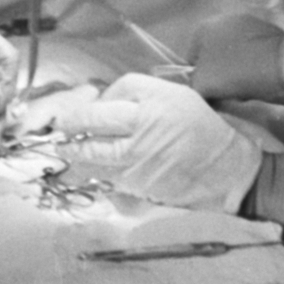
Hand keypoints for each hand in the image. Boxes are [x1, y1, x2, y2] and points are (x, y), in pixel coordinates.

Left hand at [51, 73, 263, 213]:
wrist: (224, 169)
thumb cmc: (199, 125)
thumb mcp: (171, 93)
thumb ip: (133, 92)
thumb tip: (100, 101)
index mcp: (146, 110)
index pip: (99, 109)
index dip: (78, 113)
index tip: (67, 117)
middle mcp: (137, 138)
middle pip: (90, 136)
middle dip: (69, 137)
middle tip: (59, 136)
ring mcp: (135, 167)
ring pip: (92, 163)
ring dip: (75, 159)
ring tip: (66, 154)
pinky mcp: (137, 191)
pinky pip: (107, 183)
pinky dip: (95, 177)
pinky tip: (90, 173)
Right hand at [191, 16, 283, 103]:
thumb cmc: (238, 72)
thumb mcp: (204, 84)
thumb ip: (192, 86)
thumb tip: (196, 88)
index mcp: (206, 26)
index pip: (192, 59)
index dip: (197, 80)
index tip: (207, 95)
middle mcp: (226, 20)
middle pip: (214, 58)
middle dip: (218, 77)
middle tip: (225, 94)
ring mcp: (251, 26)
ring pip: (234, 59)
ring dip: (236, 75)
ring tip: (244, 92)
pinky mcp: (271, 36)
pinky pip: (254, 58)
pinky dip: (254, 71)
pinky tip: (259, 83)